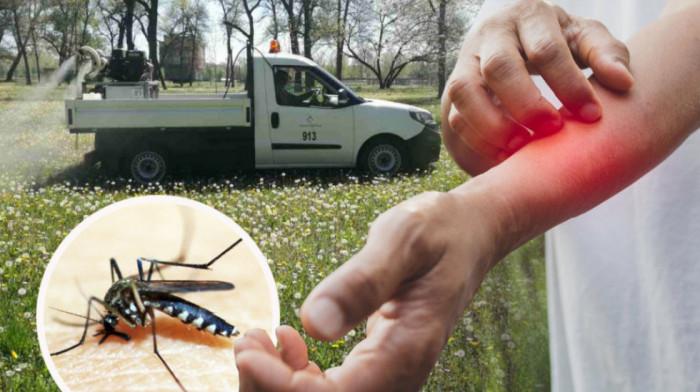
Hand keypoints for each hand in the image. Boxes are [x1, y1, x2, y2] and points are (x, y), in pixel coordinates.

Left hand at [236, 191, 512, 390]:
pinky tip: (287, 341)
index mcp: (407, 349)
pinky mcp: (380, 364)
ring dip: (280, 383)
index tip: (252, 349)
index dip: (283, 387)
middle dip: (272, 388)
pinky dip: (298, 375)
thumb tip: (314, 324)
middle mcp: (400, 373)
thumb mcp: (402, 238)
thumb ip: (362, 282)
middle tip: (247, 343)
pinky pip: (334, 389)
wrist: (471, 234)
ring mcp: (391, 372)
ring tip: (257, 341)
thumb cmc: (440, 231)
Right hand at [443, 0, 633, 170]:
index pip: (545, 50)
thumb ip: (605, 54)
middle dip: (527, 105)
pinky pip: (455, 117)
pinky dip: (478, 140)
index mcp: (528, 15)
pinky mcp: (452, 91)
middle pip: (498, 68)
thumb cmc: (557, 43)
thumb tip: (623, 82)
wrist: (514, 42)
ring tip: (522, 147)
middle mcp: (490, 34)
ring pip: (464, 91)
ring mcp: (464, 62)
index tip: (592, 116)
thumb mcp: (583, 40)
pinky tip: (506, 155)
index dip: (569, 85)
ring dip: (492, 125)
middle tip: (553, 130)